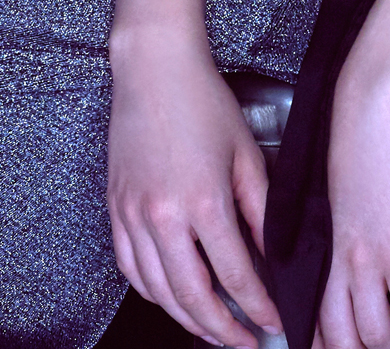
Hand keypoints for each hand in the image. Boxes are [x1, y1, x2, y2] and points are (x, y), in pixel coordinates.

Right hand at [107, 27, 283, 347]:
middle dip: (223, 329)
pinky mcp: (116, 208)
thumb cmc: (202, 100)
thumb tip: (273, 254)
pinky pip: (130, 268)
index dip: (258, 307)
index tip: (273, 322)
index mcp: (203, 202)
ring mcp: (134, 215)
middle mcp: (163, 216)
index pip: (236, 275)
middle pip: (193, 298)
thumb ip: (261, 209)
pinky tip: (170, 296)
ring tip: (212, 328)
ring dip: (187, 319)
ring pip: (158, 292)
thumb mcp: (245, 153)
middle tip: (244, 342)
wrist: (154, 67)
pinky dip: (152, 293)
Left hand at [314, 59, 389, 348]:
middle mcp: (339, 253)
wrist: (372, 99)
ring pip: (372, 331)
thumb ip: (344, 212)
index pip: (313, 308)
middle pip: (337, 332)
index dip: (323, 341)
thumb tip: (356, 229)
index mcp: (323, 238)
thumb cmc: (358, 129)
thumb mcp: (340, 180)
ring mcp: (367, 251)